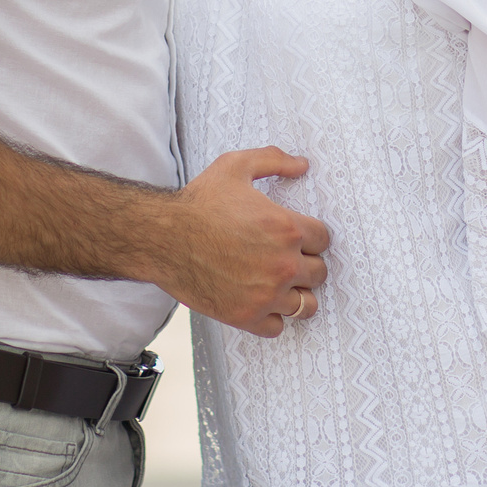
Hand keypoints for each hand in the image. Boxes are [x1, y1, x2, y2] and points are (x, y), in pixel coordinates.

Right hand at [155, 147, 330, 336]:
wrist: (162, 238)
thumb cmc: (198, 203)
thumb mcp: (236, 166)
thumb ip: (274, 159)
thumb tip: (302, 164)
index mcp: (287, 229)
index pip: (324, 240)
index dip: (311, 235)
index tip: (297, 236)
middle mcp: (283, 265)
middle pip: (319, 273)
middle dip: (306, 263)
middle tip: (286, 258)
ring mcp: (266, 295)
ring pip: (306, 305)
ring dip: (296, 293)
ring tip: (279, 283)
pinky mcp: (246, 317)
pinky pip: (278, 327)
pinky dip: (272, 316)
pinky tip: (260, 300)